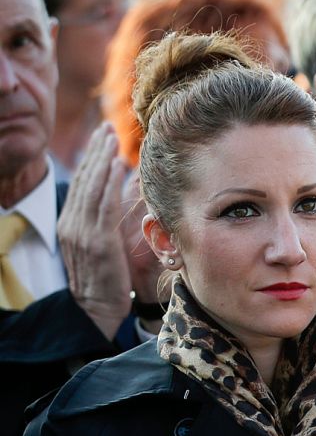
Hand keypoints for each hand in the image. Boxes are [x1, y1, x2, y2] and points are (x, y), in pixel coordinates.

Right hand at [59, 124, 131, 335]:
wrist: (97, 307)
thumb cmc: (108, 279)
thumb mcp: (102, 245)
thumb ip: (107, 220)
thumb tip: (124, 193)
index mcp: (70, 223)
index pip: (80, 185)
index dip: (90, 160)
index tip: (100, 139)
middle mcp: (71, 223)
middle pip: (83, 180)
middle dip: (94, 152)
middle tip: (105, 128)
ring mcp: (81, 231)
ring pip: (91, 187)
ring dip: (101, 160)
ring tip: (110, 138)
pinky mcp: (96, 240)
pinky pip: (102, 204)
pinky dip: (108, 182)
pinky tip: (116, 165)